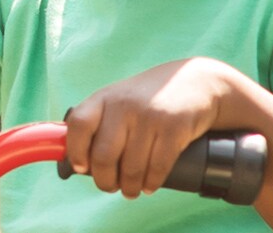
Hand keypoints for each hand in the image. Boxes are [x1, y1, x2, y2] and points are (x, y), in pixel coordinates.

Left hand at [64, 57, 245, 198]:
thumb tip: (75, 160)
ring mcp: (151, 116)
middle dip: (105, 181)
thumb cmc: (151, 97)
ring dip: (130, 187)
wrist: (197, 82)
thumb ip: (99, 121)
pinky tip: (150, 184)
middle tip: (111, 186)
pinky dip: (151, 183)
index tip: (83, 167)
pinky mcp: (175, 128)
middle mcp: (125, 105)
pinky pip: (157, 168)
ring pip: (131, 168)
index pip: (78, 125)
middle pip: (103, 156)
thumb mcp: (120, 99)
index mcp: (105, 97)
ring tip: (132, 189)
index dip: (76, 151)